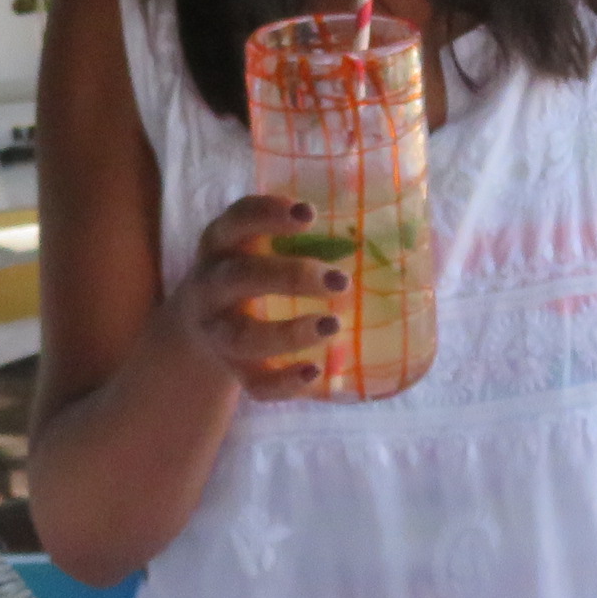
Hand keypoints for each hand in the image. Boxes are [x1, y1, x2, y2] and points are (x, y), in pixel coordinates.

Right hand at [164, 195, 347, 400]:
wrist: (199, 328)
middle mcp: (211, 285)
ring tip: (333, 325)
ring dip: (288, 333)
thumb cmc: (251, 274)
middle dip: (290, 277)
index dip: (268, 214)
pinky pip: (253, 383)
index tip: (310, 214)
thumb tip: (397, 232)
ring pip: (242, 336)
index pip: (238, 220)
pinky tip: (314, 371)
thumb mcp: (257, 246)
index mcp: (221, 244)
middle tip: (342, 281)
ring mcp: (216, 332)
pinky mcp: (231, 370)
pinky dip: (283, 382)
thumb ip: (307, 236)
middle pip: (241, 277)